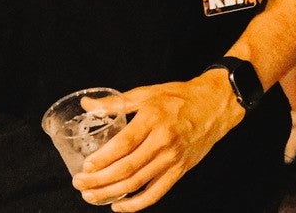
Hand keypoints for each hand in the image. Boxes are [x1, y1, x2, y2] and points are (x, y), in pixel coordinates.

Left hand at [76, 72, 244, 209]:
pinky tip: (119, 205)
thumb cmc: (180, 97)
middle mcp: (163, 141)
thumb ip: (115, 102)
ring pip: (136, 184)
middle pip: (126, 168)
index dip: (101, 159)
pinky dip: (135, 204)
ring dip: (110, 194)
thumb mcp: (148, 93)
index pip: (122, 145)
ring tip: (91, 196)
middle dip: (98, 181)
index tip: (85, 166)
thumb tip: (87, 104)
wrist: (216, 105)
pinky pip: (155, 193)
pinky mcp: (179, 170)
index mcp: (153, 119)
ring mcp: (172, 158)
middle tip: (80, 183)